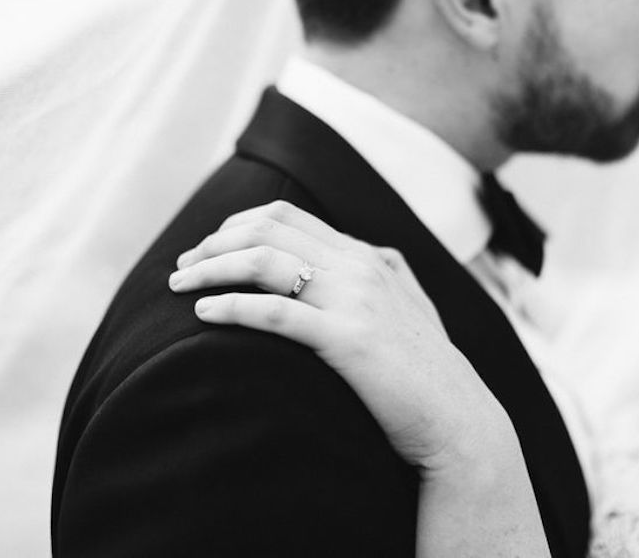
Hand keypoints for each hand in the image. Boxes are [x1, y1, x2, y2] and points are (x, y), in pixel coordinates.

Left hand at [167, 200, 511, 472]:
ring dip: (212, 268)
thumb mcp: (409, 309)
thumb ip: (386, 276)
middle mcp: (361, 267)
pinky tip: (204, 313)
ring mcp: (355, 300)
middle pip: (269, 229)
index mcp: (370, 257)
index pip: (289, 216)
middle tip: (181, 266)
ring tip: (178, 286)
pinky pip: (275, 311)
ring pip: (265, 261)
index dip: (237, 225)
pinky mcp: (347, 339)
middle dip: (215, 243)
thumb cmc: (428, 376)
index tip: (207, 247)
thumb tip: (370, 256)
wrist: (460, 422)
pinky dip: (232, 305)